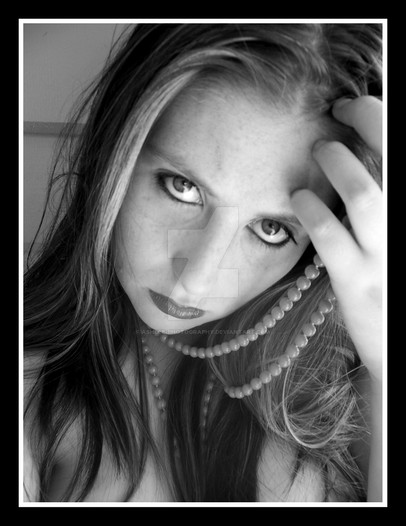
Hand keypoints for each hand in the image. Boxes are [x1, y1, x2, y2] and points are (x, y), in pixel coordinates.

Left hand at [291, 96, 382, 382]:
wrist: (400, 345)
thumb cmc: (393, 280)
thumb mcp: (391, 237)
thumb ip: (380, 199)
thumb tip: (361, 157)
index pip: (405, 148)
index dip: (382, 116)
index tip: (357, 103)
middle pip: (396, 155)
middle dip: (370, 120)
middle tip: (342, 109)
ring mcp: (388, 255)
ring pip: (367, 194)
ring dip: (340, 162)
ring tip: (321, 147)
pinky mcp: (359, 281)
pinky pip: (333, 237)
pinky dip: (313, 210)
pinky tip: (299, 197)